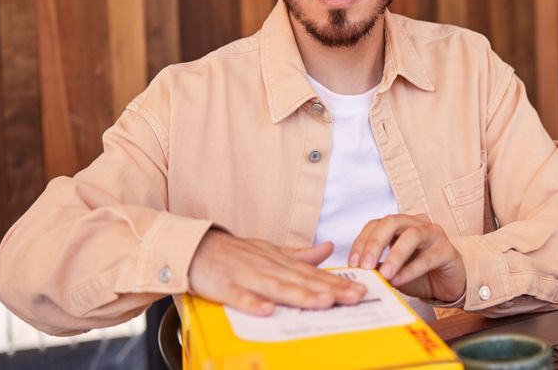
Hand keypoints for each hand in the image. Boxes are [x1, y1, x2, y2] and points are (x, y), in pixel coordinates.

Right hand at [188, 229, 365, 315]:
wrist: (196, 247)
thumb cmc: (236, 254)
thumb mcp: (271, 250)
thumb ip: (300, 254)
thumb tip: (328, 248)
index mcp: (280, 261)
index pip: (313, 274)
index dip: (337, 283)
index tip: (361, 290)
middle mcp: (268, 267)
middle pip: (302, 281)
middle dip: (329, 290)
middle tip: (355, 297)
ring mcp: (246, 276)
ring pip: (277, 287)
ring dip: (300, 295)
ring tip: (323, 302)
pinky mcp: (223, 286)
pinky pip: (238, 296)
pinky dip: (252, 302)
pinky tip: (266, 310)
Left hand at [348, 214, 465, 301]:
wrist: (448, 284)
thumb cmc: (419, 274)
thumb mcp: (393, 271)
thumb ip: (378, 268)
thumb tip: (357, 272)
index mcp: (399, 225)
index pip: (375, 225)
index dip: (361, 242)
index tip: (353, 263)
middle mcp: (415, 224)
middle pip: (392, 222)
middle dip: (375, 243)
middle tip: (365, 265)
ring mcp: (433, 234)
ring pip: (412, 236)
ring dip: (395, 255)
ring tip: (384, 275)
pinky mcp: (447, 250)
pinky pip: (428, 257)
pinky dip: (411, 269)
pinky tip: (399, 281)